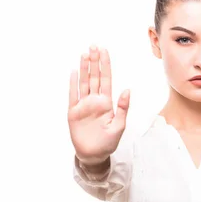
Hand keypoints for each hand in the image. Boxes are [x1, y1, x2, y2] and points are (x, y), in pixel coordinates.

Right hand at [68, 45, 130, 164]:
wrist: (93, 155)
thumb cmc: (108, 142)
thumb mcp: (119, 126)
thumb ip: (123, 108)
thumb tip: (127, 90)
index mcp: (107, 102)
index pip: (106, 79)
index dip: (105, 65)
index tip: (104, 51)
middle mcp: (95, 100)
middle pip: (94, 77)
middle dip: (94, 61)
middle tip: (93, 46)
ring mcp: (83, 105)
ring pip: (84, 82)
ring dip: (84, 68)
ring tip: (84, 54)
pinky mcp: (73, 112)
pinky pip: (73, 95)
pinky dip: (73, 83)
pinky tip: (74, 72)